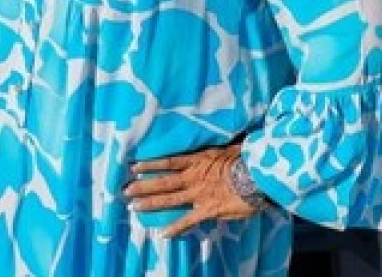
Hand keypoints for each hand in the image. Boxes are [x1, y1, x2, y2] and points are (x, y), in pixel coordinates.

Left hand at [125, 144, 259, 235]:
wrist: (255, 176)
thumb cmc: (244, 159)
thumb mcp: (226, 147)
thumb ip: (214, 151)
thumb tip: (212, 147)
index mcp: (196, 161)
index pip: (168, 161)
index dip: (151, 164)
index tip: (134, 166)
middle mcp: (192, 177)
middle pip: (163, 181)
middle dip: (143, 185)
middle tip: (125, 190)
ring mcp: (197, 194)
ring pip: (169, 199)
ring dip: (151, 203)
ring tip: (134, 206)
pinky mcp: (206, 210)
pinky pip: (188, 220)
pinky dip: (175, 228)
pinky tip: (162, 234)